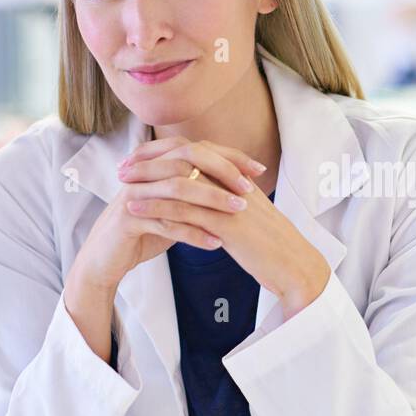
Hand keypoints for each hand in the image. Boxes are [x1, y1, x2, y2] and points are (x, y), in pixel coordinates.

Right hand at [67, 135, 264, 295]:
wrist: (106, 258)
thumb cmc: (144, 231)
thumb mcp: (174, 206)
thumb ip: (195, 190)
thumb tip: (233, 182)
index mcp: (156, 165)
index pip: (197, 149)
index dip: (229, 156)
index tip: (258, 169)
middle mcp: (144, 173)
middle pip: (186, 159)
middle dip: (221, 171)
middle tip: (248, 188)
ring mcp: (134, 194)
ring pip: (177, 189)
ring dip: (212, 199)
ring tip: (239, 211)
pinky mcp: (127, 219)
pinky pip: (166, 223)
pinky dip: (193, 234)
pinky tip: (216, 244)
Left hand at [120, 142, 330, 319]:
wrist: (294, 265)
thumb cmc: (272, 245)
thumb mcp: (249, 213)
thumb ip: (229, 199)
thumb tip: (207, 194)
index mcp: (239, 177)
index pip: (197, 151)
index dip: (166, 151)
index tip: (141, 156)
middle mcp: (234, 182)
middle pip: (185, 159)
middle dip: (150, 161)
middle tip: (124, 167)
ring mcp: (230, 201)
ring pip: (180, 183)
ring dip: (147, 183)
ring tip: (122, 186)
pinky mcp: (227, 224)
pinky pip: (184, 211)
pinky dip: (155, 208)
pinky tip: (134, 211)